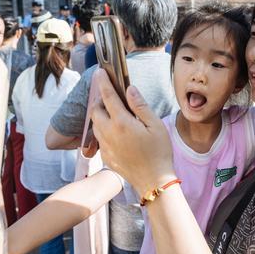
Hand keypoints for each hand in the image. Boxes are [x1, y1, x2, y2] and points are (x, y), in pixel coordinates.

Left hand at [91, 69, 175, 195]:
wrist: (154, 181)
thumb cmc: (159, 152)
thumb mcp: (155, 125)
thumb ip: (140, 105)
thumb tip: (130, 89)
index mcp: (122, 122)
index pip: (108, 96)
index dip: (103, 82)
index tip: (99, 72)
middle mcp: (109, 133)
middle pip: (95, 110)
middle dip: (99, 100)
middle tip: (109, 96)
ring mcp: (105, 146)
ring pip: (95, 125)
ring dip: (100, 115)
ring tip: (113, 113)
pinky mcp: (106, 156)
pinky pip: (100, 138)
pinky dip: (104, 130)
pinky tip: (117, 132)